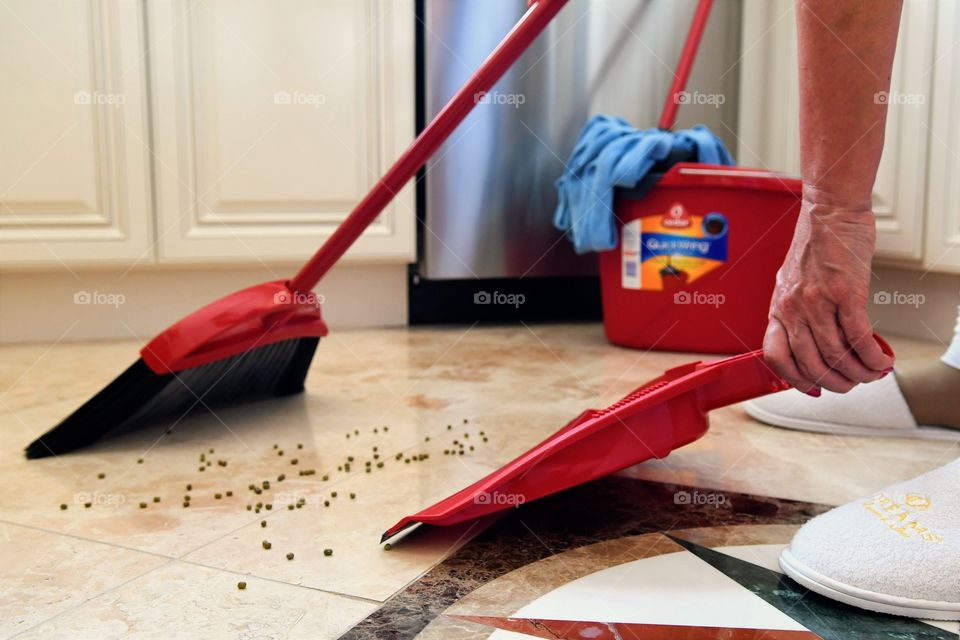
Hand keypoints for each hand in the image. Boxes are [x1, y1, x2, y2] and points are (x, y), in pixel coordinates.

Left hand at [763, 198, 893, 393]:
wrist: (830, 211)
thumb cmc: (816, 244)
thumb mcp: (793, 282)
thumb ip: (797, 310)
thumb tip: (812, 339)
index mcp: (778, 308)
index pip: (776, 357)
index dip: (795, 379)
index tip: (814, 387)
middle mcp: (793, 308)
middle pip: (811, 364)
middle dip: (836, 382)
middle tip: (853, 383)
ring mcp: (817, 302)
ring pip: (837, 356)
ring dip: (860, 373)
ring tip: (873, 373)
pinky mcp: (845, 293)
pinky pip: (858, 337)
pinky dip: (872, 356)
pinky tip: (882, 360)